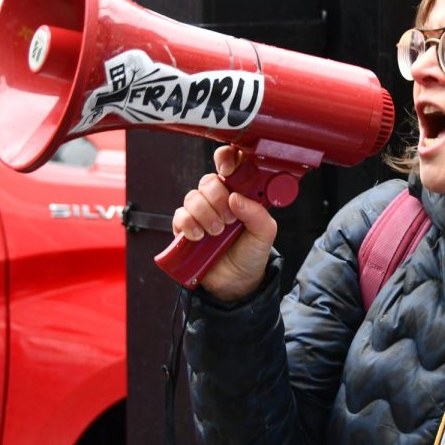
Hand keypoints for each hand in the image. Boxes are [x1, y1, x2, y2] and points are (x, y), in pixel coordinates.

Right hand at [172, 146, 276, 301]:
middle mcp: (218, 200)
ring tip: (216, 232)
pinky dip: (188, 224)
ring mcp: (201, 213)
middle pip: (208, 182)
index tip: (228, 171)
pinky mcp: (185, 229)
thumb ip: (257, 213)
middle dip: (217, 200)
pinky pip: (179, 215)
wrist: (237, 283)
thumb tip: (235, 197)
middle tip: (228, 219)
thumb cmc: (251, 254)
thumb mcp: (265, 233)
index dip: (226, 160)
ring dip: (205, 214)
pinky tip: (199, 236)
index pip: (229, 164)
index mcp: (239, 194)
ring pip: (192, 197)